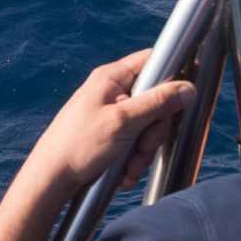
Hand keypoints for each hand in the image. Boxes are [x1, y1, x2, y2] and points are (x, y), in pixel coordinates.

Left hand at [25, 49, 195, 194]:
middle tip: (143, 145)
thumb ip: (158, 103)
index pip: (153, 60)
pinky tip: (124, 174)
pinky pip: (135, 143)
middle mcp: (112, 92)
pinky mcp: (111, 136)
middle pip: (156, 100)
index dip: (175, 73)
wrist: (51, 180)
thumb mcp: (123, 122)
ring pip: (148, 127)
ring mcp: (112, 115)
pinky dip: (134, 160)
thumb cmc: (78, 146)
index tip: (186, 93)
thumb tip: (188, 88)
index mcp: (112, 78)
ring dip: (144, 151)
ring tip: (129, 166)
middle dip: (155, 130)